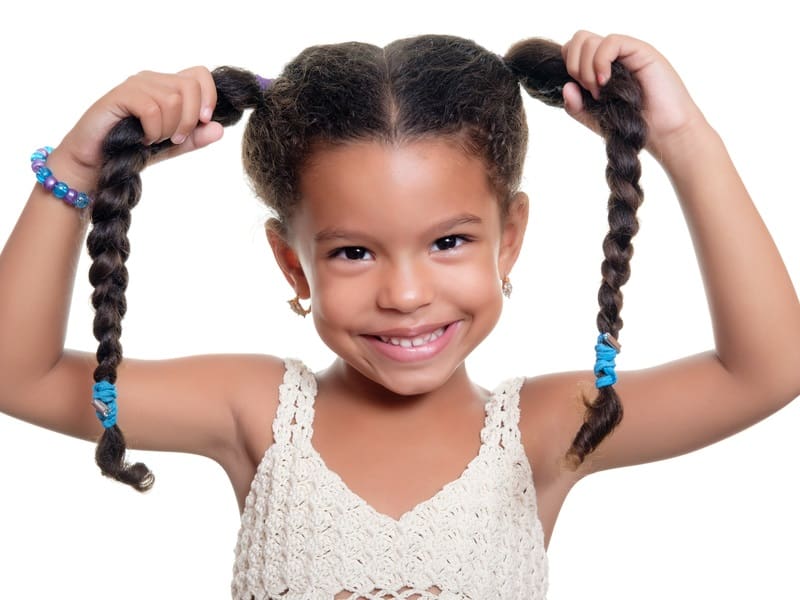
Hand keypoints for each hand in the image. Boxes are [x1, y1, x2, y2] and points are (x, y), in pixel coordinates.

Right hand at [50, 67, 222, 191]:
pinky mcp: (120, 96)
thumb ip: (195, 137)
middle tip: (174, 139)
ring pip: (172, 99)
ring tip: (153, 139)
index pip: (199, 74)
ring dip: (168, 128)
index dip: (209, 96)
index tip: (204, 120)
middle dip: (189, 119)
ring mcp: (135, 85)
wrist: (97, 163)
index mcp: (167, 87)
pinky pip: (152, 108)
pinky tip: (143, 139)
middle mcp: (152, 80)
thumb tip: (219, 129)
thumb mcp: (172, 146)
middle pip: (190, 86)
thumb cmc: (133, 150)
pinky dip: (153, 130)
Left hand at [560, 31, 707, 157]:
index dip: (569, 67)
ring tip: (600, 91)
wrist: (662, 133)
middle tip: (591, 91)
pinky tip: (605, 82)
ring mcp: (625, 52)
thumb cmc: (630, 125)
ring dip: (586, 69)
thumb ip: (575, 105)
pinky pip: (610, 42)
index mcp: (598, 67)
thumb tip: (566, 86)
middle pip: (578, 40)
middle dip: (574, 67)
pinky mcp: (640, 50)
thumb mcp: (593, 118)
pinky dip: (600, 62)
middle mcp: (611, 56)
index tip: (580, 92)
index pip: (571, 50)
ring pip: (589, 41)